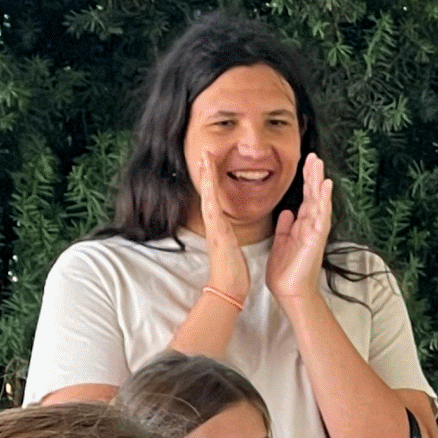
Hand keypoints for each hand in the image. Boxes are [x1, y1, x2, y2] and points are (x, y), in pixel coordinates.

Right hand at [188, 148, 253, 309]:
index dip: (212, 180)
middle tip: (204, 151)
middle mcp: (214, 222)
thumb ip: (229, 236)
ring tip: (205, 156)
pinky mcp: (217, 230)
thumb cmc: (232, 270)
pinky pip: (212, 206)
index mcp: (219, 225)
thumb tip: (228, 232)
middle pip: (208, 191)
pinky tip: (209, 178)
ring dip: (206, 175)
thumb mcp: (232, 246)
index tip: (211, 163)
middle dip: (206, 171)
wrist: (228, 286)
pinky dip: (210, 190)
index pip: (215, 198)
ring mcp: (214, 225)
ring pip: (208, 194)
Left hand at [266, 154, 331, 305]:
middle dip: (313, 175)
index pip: (306, 198)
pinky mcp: (316, 239)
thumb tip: (287, 212)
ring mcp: (315, 231)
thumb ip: (285, 227)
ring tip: (319, 163)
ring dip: (319, 182)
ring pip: (319, 201)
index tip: (305, 162)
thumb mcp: (281, 243)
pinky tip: (325, 185)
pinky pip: (321, 216)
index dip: (306, 180)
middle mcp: (311, 226)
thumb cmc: (286, 272)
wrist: (290, 292)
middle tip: (313, 156)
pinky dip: (324, 200)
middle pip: (314, 195)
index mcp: (302, 226)